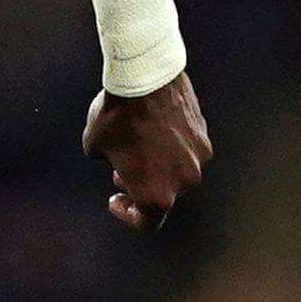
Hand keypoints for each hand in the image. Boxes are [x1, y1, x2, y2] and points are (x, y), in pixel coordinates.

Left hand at [83, 74, 211, 230]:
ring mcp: (199, 159)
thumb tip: (122, 162)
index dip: (128, 215)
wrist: (144, 78)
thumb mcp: (95, 148)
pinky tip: (155, 127)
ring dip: (159, 165)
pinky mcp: (205, 135)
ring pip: (177, 170)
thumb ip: (113, 164)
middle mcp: (184, 182)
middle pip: (163, 194)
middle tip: (121, 171)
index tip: (116, 199)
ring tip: (139, 145)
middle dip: (141, 185)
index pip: (146, 222)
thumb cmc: (115, 117)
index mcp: (156, 195)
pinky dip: (171, 145)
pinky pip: (186, 149)